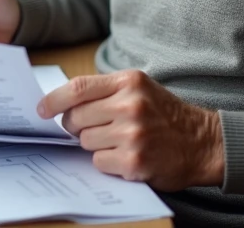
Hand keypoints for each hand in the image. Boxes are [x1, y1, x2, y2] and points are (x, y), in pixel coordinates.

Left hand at [38, 69, 224, 190]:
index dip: (53, 100)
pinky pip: (99, 161)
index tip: (41, 109)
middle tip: (89, 129)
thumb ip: (106, 91)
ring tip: (118, 141)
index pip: (78, 88)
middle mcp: (130, 105)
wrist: (202, 143)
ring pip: (85, 141)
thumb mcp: (140, 89)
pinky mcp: (134, 161)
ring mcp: (132, 134)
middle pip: (76, 117)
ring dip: (94, 145)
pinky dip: (107, 161)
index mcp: (129, 81)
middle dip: (75, 126)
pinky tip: (125, 156)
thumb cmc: (166, 115)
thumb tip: (63, 101)